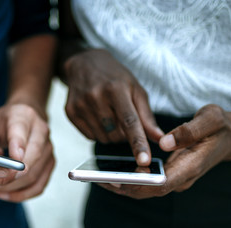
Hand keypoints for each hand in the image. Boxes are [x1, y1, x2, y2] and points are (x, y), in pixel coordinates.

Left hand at [0, 103, 54, 201]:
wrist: (28, 117)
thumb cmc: (7, 122)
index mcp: (24, 117)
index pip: (22, 133)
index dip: (17, 147)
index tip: (10, 161)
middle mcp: (41, 132)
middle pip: (32, 158)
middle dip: (11, 175)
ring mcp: (49, 149)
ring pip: (34, 176)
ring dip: (13, 187)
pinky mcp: (50, 164)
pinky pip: (38, 186)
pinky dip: (22, 194)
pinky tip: (5, 194)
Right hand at [63, 48, 163, 165]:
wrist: (84, 63)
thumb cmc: (115, 78)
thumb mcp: (136, 90)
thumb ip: (147, 117)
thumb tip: (160, 139)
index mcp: (116, 89)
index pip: (129, 122)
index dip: (138, 143)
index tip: (144, 161)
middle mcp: (95, 97)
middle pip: (116, 134)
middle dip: (124, 134)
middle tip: (123, 118)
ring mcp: (80, 105)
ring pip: (103, 138)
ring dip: (112, 134)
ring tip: (110, 115)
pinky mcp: (70, 112)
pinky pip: (90, 137)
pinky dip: (99, 132)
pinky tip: (98, 116)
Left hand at [100, 104, 230, 198]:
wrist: (230, 136)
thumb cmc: (219, 126)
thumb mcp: (210, 119)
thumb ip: (189, 130)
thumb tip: (163, 143)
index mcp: (191, 166)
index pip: (162, 183)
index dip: (140, 184)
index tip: (119, 180)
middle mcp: (181, 178)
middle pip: (148, 191)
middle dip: (122, 187)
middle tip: (96, 178)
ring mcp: (174, 178)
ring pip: (144, 189)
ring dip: (121, 185)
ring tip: (95, 176)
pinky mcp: (168, 174)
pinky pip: (145, 182)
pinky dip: (127, 179)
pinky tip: (109, 171)